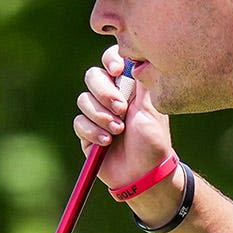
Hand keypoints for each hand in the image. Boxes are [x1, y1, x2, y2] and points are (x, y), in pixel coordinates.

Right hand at [74, 45, 174, 191]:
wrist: (144, 174)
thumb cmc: (153, 142)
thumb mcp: (152, 108)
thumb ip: (142, 81)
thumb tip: (135, 57)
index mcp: (128, 87)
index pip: (112, 61)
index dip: (110, 60)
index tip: (117, 70)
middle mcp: (111, 97)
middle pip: (93, 76)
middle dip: (104, 92)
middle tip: (121, 109)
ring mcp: (97, 114)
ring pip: (83, 100)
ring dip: (101, 115)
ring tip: (117, 131)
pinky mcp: (86, 133)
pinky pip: (79, 123)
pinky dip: (92, 131)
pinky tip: (106, 142)